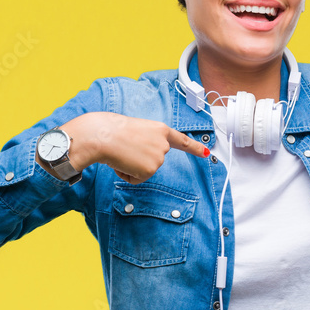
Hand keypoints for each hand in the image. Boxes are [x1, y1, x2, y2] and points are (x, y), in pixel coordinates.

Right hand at [55, 112, 209, 183]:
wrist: (103, 135)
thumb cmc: (111, 130)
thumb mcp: (135, 130)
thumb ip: (144, 141)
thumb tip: (137, 156)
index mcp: (160, 129)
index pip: (181, 140)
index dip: (194, 147)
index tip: (206, 153)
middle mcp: (164, 143)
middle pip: (153, 160)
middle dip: (138, 158)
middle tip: (125, 147)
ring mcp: (159, 157)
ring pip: (144, 171)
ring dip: (131, 166)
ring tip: (122, 152)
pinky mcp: (151, 169)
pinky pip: (136, 179)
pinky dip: (126, 174)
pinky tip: (122, 161)